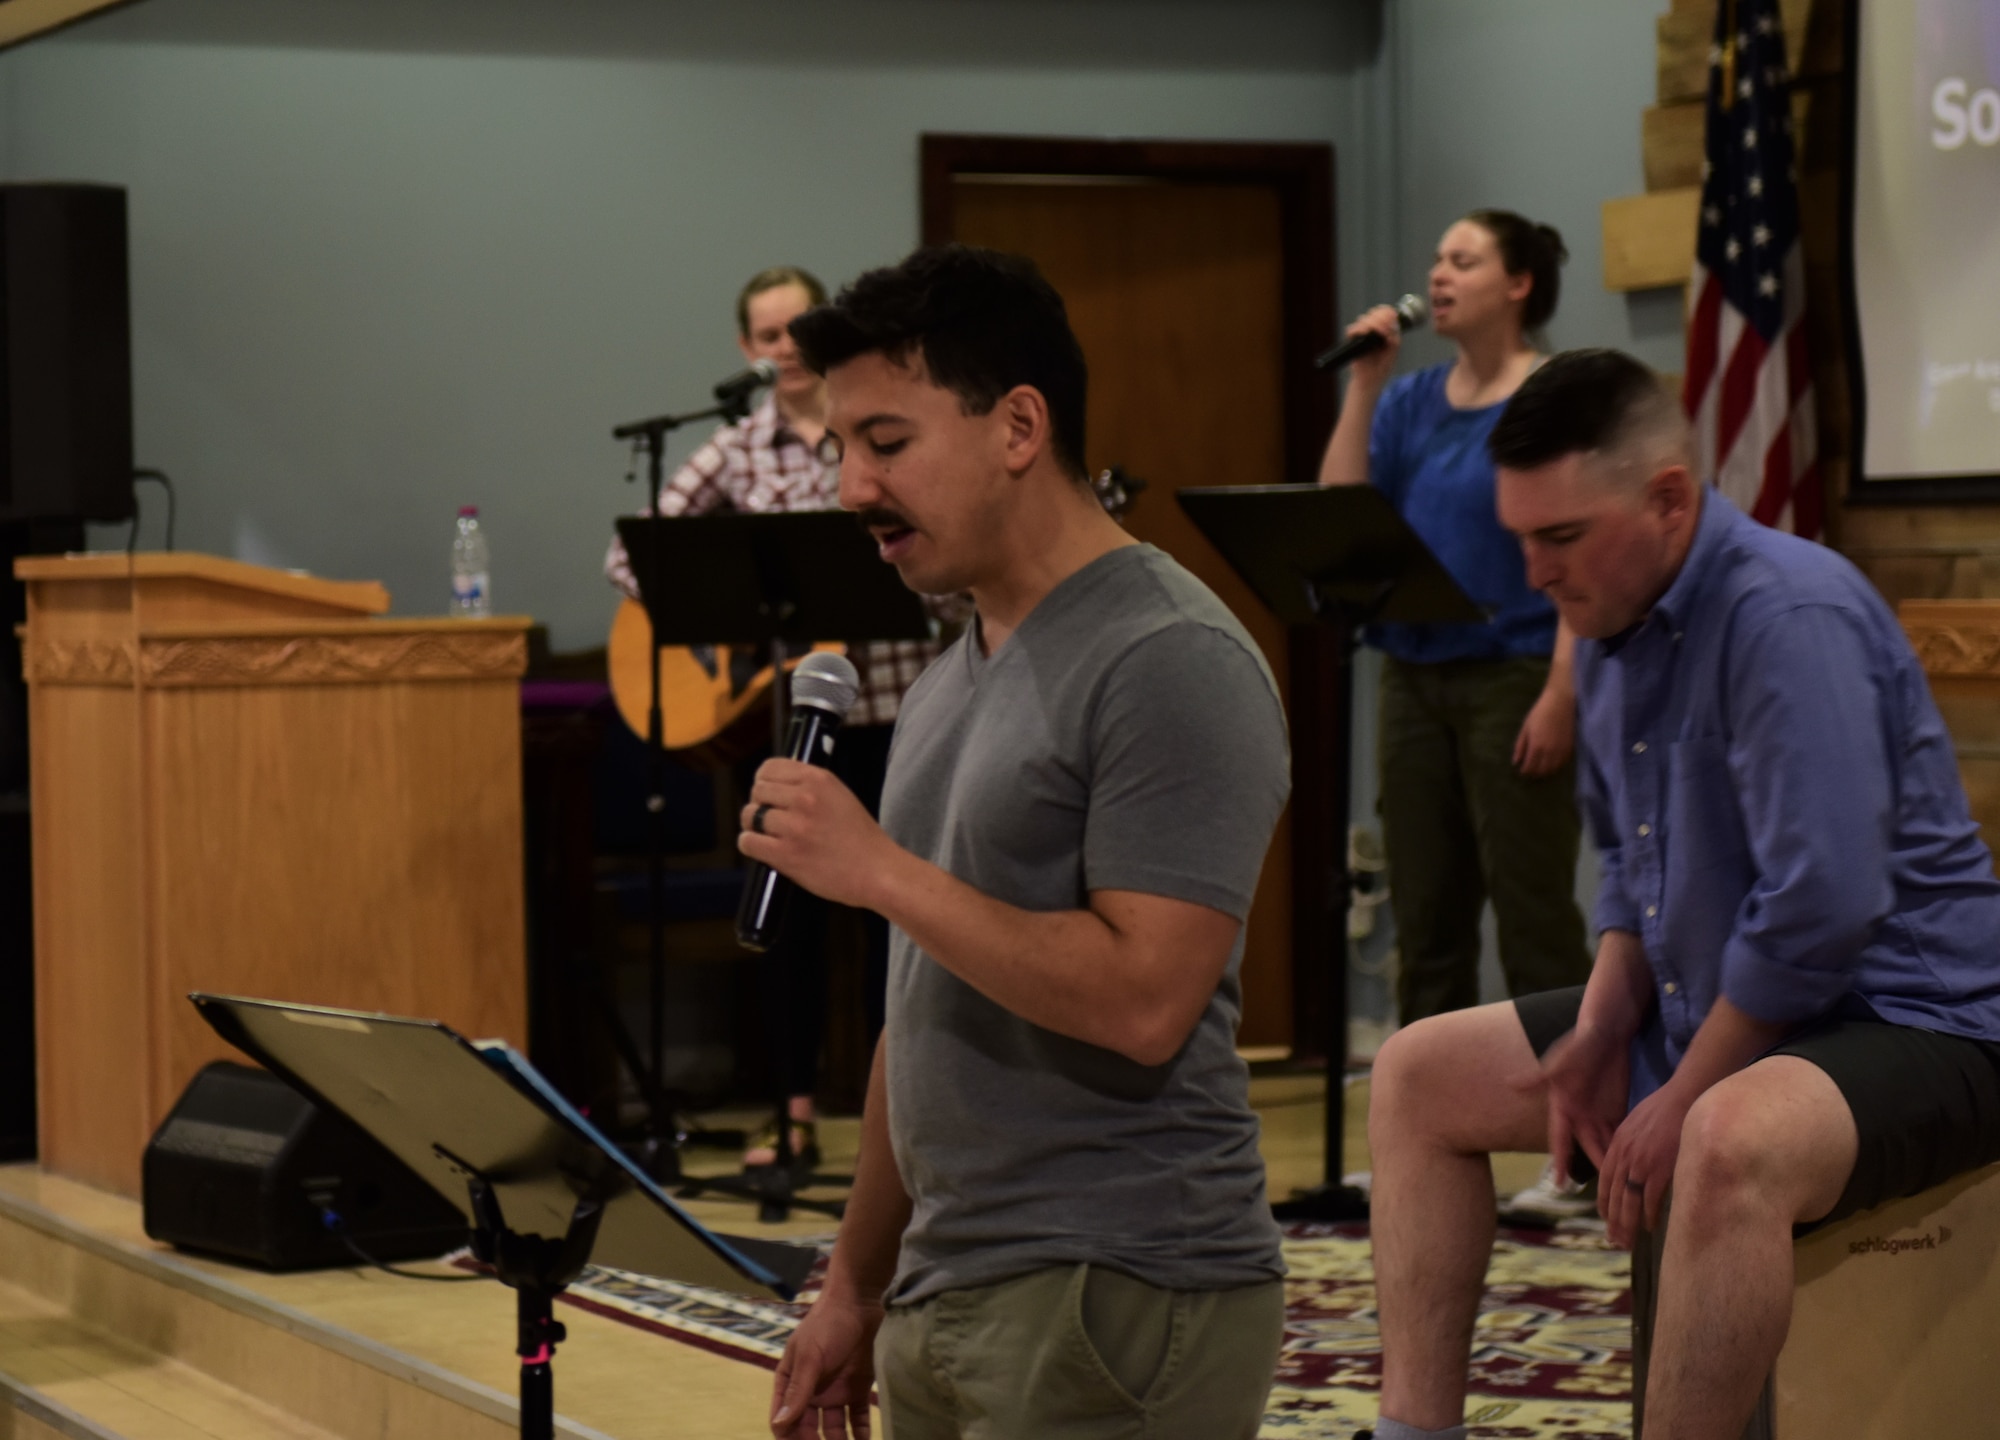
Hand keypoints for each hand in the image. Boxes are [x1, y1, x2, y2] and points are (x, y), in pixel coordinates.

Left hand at [739, 759, 899, 910]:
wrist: (877, 871)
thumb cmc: (860, 838)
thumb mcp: (839, 795)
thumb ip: (809, 786)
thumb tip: (774, 786)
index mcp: (819, 779)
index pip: (769, 768)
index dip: (764, 782)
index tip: (768, 794)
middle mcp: (804, 798)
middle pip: (757, 791)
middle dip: (759, 804)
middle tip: (770, 820)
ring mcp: (794, 826)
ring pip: (749, 816)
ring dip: (754, 826)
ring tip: (767, 836)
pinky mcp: (786, 854)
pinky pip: (748, 842)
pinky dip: (751, 845)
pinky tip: (763, 849)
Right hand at [770, 1292, 881, 1438]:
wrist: (861, 1302)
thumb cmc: (827, 1326)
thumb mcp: (810, 1357)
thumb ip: (798, 1391)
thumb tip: (779, 1426)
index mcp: (792, 1382)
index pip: (785, 1420)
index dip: (790, 1438)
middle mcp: (812, 1391)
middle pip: (808, 1430)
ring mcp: (835, 1391)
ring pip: (834, 1428)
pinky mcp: (858, 1388)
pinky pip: (857, 1418)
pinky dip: (861, 1432)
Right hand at [1343, 303, 1403, 392]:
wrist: (1372, 379)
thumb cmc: (1383, 365)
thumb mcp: (1394, 348)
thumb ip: (1394, 335)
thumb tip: (1390, 324)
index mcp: (1383, 328)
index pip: (1384, 311)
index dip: (1387, 311)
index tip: (1393, 317)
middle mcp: (1371, 329)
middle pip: (1374, 312)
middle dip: (1382, 318)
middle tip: (1387, 329)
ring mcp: (1361, 334)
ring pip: (1363, 319)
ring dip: (1373, 323)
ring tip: (1379, 333)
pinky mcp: (1352, 341)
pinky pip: (1352, 329)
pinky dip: (1359, 329)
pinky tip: (1366, 333)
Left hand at [1512, 684, 1574, 775]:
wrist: (1561, 703)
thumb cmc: (1540, 713)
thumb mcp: (1525, 728)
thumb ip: (1520, 746)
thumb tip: (1516, 762)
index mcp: (1536, 746)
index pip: (1530, 767)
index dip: (1525, 772)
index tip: (1522, 771)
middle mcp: (1550, 752)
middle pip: (1542, 771)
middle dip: (1534, 774)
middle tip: (1530, 772)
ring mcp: (1561, 751)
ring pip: (1553, 769)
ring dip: (1545, 772)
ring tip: (1540, 769)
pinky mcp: (1570, 748)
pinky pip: (1562, 763)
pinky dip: (1556, 766)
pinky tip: (1551, 763)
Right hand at [1533, 1021, 1629, 1188]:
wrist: (1605, 1033)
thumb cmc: (1579, 1045)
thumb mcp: (1559, 1061)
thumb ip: (1538, 1076)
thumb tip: (1509, 1083)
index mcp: (1563, 1107)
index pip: (1560, 1139)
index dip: (1560, 1161)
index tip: (1559, 1184)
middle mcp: (1579, 1114)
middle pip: (1587, 1147)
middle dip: (1594, 1167)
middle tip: (1604, 1193)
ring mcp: (1599, 1112)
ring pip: (1605, 1142)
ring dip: (1610, 1160)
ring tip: (1621, 1184)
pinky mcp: (1616, 1107)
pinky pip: (1619, 1131)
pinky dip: (1624, 1146)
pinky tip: (1633, 1162)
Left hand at [1597, 1080, 1697, 1250]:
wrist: (1683, 1097)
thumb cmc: (1663, 1108)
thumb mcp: (1634, 1123)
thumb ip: (1628, 1144)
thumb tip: (1629, 1163)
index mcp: (1617, 1144)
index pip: (1605, 1179)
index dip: (1604, 1201)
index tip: (1605, 1218)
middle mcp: (1625, 1156)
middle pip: (1614, 1194)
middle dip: (1613, 1219)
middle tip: (1614, 1239)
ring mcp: (1641, 1163)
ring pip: (1629, 1200)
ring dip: (1627, 1223)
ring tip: (1628, 1240)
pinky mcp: (1660, 1168)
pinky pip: (1650, 1198)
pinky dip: (1649, 1214)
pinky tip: (1649, 1226)